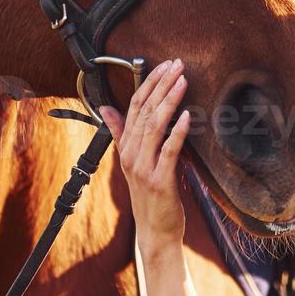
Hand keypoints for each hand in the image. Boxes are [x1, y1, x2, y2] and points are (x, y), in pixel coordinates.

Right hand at [96, 58, 190, 252]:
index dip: (149, 84)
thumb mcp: (134, 161)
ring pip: (155, 127)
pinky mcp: (160, 181)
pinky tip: (187, 116)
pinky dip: (177, 132)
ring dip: (169, 101)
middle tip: (177, 64)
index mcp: (126, 148)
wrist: (155, 231)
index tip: (165, 65)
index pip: (134, 107)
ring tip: (182, 81)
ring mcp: (144, 168)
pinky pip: (168, 152)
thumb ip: (122, 133)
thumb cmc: (150, 196)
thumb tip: (107, 107)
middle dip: (161, 85)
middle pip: (144, 112)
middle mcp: (131, 155)